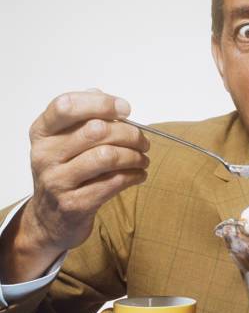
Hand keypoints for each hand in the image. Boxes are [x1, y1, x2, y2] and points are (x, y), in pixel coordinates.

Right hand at [0, 89, 148, 282]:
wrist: (50, 219)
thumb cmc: (65, 172)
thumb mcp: (64, 142)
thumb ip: (81, 117)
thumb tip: (100, 94)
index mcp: (42, 133)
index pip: (67, 105)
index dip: (102, 103)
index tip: (126, 109)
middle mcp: (44, 155)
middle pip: (97, 130)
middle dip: (130, 134)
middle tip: (143, 142)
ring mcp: (57, 181)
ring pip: (107, 156)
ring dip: (135, 156)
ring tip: (143, 159)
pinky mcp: (74, 204)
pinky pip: (114, 182)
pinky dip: (134, 176)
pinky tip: (139, 175)